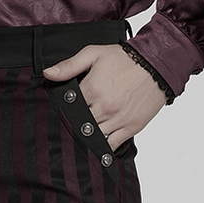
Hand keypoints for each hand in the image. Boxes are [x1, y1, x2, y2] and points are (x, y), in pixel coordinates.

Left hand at [43, 44, 166, 149]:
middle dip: (72, 126)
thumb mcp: (93, 54)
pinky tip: (95, 146)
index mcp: (92, 89)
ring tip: (79, 138)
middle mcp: (104, 107)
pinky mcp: (131, 128)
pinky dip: (102, 148)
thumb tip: (48, 74)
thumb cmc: (124, 58)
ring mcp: (118, 119)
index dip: (62, 111)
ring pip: (94, 138)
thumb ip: (69, 66)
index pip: (68, 108)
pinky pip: (112, 146)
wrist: (155, 64)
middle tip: (66, 128)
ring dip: (85, 139)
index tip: (58, 113)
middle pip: (79, 125)